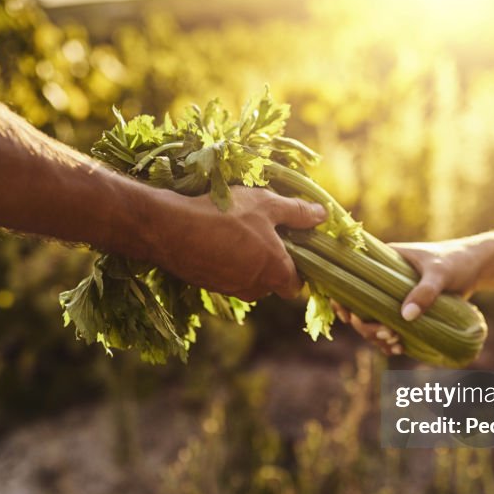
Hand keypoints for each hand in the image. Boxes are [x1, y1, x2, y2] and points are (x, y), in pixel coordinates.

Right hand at [147, 186, 326, 300]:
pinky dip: (226, 261)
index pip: (296, 284)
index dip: (297, 267)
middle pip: (272, 282)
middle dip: (271, 261)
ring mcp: (229, 289)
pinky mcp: (208, 286)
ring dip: (247, 260)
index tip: (290, 245)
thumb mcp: (266, 204)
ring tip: (236, 229)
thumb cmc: (224, 214)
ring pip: (248, 279)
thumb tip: (323, 215)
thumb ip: (297, 212)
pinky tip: (215, 236)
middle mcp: (254, 289)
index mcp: (275, 273)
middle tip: (262, 230)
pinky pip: (226, 276)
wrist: (169, 229)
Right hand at [335, 238, 484, 353]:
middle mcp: (382, 280)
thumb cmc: (456, 261)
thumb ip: (424, 292)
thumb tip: (405, 317)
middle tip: (386, 334)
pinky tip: (398, 348)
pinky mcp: (406, 309)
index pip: (351, 280)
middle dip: (366, 326)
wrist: (476, 267)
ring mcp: (393, 296)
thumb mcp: (439, 273)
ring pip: (372, 321)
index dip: (343, 300)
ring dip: (377, 337)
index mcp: (382, 262)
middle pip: (359, 307)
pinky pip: (389, 327)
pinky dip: (389, 341)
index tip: (349, 318)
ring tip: (395, 344)